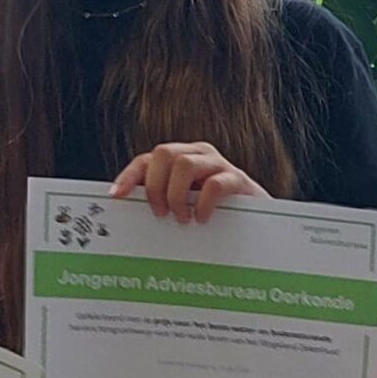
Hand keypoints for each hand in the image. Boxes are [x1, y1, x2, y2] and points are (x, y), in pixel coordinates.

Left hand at [110, 142, 266, 221]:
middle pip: (164, 153)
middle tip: (160, 213)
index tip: (117, 197)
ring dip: (176, 195)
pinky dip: (203, 203)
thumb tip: (128, 212)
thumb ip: (163, 203)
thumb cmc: (216, 217)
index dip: (130, 176)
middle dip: (156, 185)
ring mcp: (218, 164)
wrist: (259, 224)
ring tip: (182, 218)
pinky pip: (215, 183)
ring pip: (185, 163)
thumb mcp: (185, 207)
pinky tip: (202, 219)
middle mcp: (197, 155)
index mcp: (180, 160)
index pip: (147, 160)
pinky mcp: (238, 179)